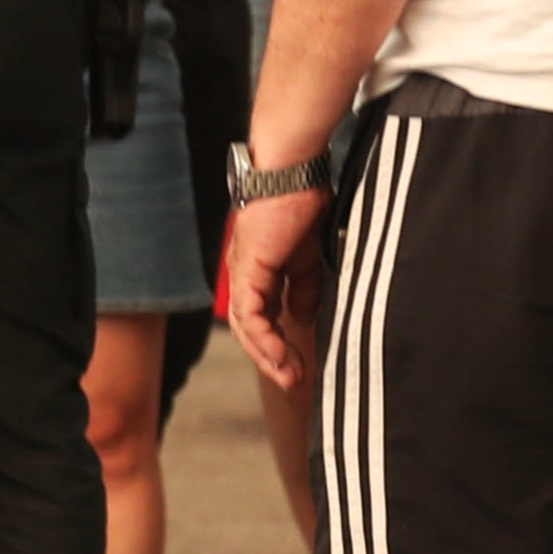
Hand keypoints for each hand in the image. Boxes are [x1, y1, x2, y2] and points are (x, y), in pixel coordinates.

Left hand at [224, 183, 330, 392]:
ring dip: (268, 356)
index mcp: (261, 268)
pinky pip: (251, 315)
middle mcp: (246, 273)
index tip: (299, 365)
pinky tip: (280, 355)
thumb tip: (300, 316)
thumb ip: (304, 286)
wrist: (292, 172)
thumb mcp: (309, 254)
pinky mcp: (248, 270)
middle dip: (271, 358)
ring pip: (246, 328)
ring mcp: (243, 272)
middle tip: (293, 381)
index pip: (263, 316)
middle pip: (250, 328)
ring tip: (290, 377)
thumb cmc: (303, 201)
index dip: (278, 343)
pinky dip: (265, 338)